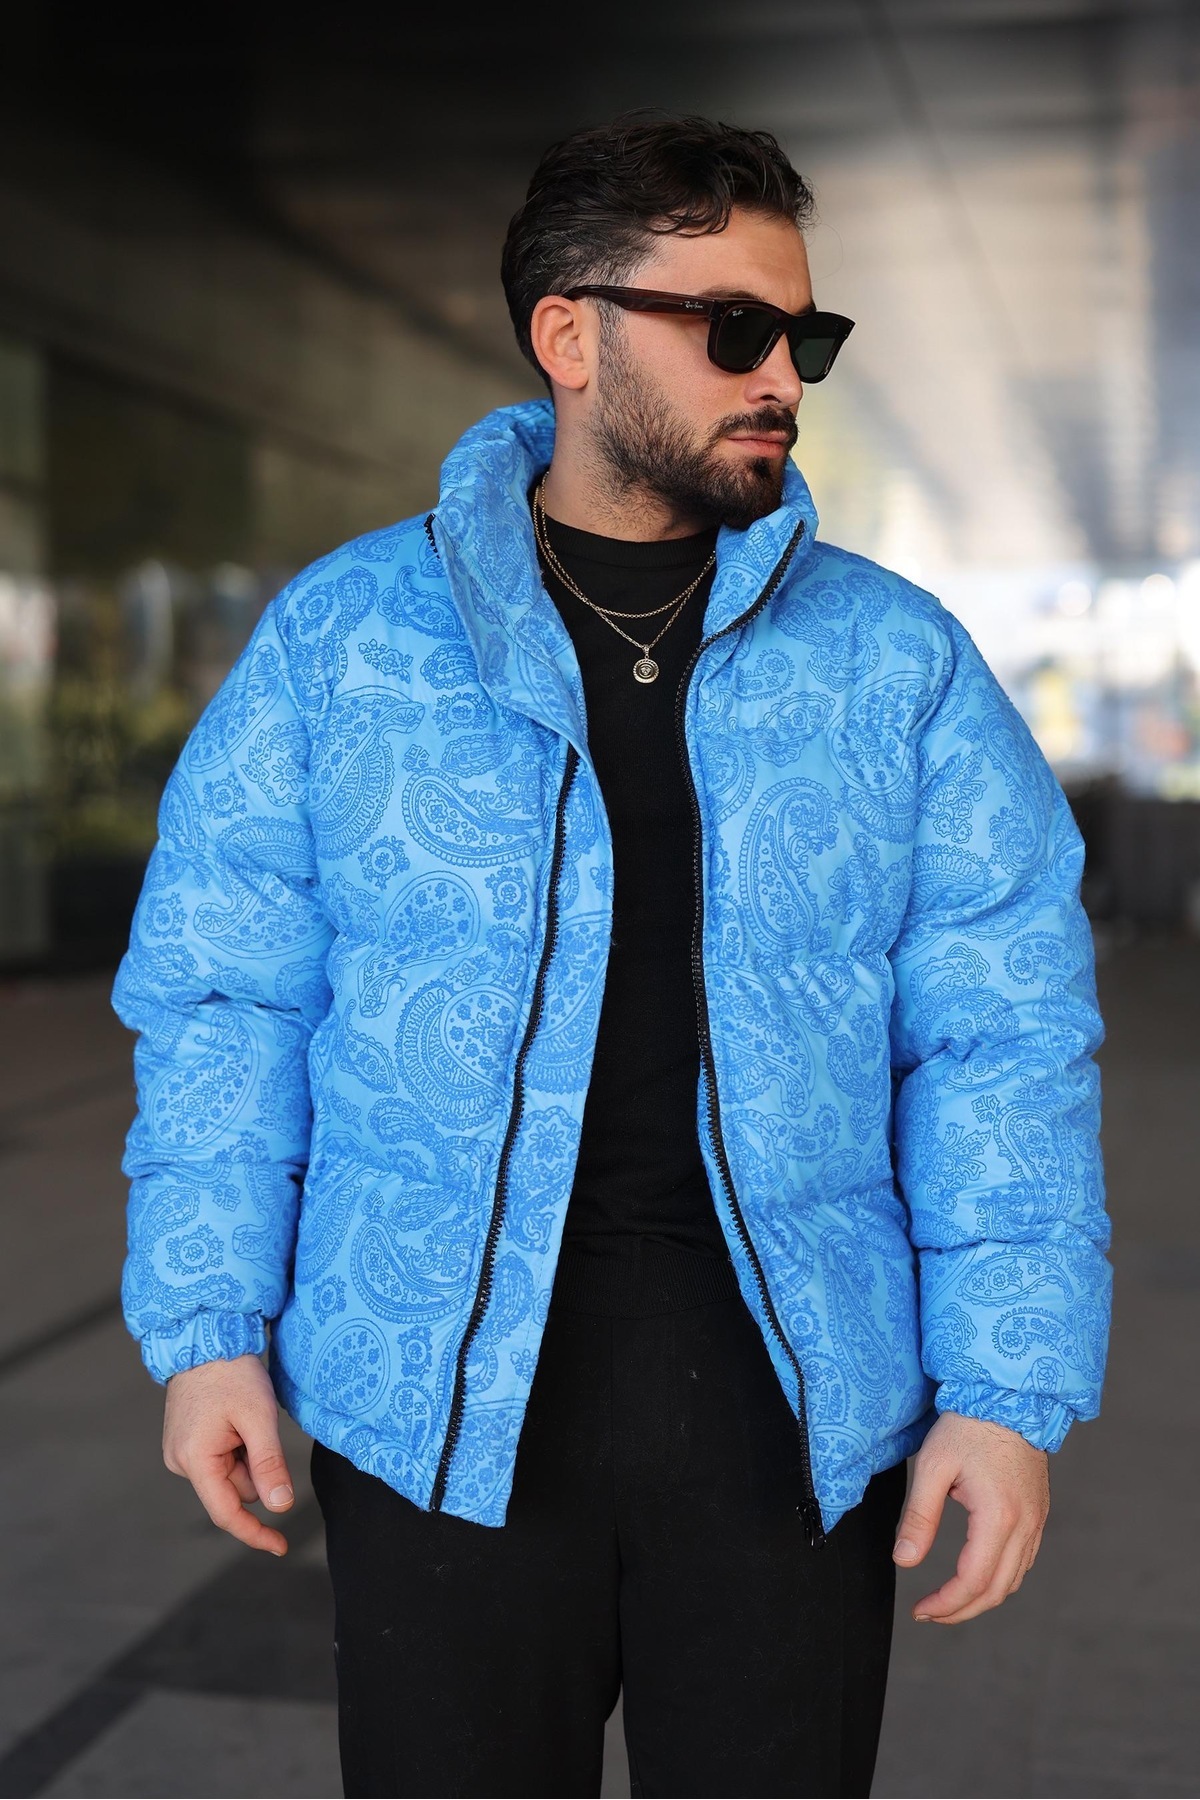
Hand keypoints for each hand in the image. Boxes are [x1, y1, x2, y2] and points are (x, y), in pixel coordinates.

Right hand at [163, 1353, 294, 1555]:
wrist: (205, 1336)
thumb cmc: (232, 1373)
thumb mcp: (258, 1418)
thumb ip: (269, 1464)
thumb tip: (280, 1506)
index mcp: (194, 1460)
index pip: (227, 1513)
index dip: (255, 1532)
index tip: (281, 1546)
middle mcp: (180, 1462)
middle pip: (234, 1489)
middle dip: (256, 1468)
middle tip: (259, 1426)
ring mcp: (180, 1451)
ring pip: (231, 1474)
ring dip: (247, 1453)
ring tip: (243, 1415)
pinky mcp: (186, 1442)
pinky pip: (221, 1458)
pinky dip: (236, 1445)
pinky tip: (234, 1417)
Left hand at [892, 1411, 1048, 1623]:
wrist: (1009, 1396)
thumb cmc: (967, 1426)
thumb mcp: (933, 1467)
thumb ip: (919, 1517)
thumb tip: (904, 1561)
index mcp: (999, 1517)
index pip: (974, 1581)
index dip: (947, 1604)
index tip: (921, 1610)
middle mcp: (1026, 1526)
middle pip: (998, 1590)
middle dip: (962, 1610)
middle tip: (930, 1612)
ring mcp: (1037, 1520)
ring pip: (1014, 1579)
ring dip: (982, 1597)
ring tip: (948, 1600)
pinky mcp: (1038, 1512)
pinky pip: (1024, 1560)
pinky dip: (1000, 1578)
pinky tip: (976, 1574)